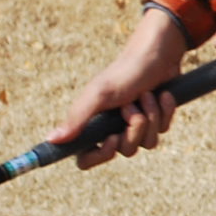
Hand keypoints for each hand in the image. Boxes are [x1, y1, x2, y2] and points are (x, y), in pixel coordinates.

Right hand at [53, 6, 189, 167]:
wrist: (157, 56)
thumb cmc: (124, 73)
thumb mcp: (99, 94)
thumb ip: (77, 117)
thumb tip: (51, 140)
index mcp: (91, 124)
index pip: (86, 159)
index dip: (99, 156)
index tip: (111, 140)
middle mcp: (111, 128)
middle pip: (126, 151)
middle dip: (134, 127)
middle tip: (131, 105)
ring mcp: (135, 125)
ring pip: (148, 143)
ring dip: (151, 116)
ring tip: (146, 95)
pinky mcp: (155, 119)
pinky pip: (163, 129)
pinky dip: (164, 111)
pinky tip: (162, 94)